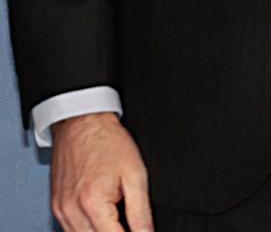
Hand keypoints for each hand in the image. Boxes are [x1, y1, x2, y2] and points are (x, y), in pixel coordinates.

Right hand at [50, 112, 152, 231]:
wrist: (82, 123)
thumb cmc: (107, 142)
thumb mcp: (135, 174)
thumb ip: (141, 210)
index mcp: (92, 203)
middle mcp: (71, 212)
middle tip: (130, 224)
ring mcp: (61, 212)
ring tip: (117, 217)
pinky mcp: (56, 209)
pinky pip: (71, 231)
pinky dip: (88, 230)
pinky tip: (102, 217)